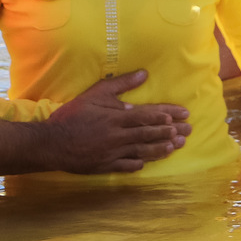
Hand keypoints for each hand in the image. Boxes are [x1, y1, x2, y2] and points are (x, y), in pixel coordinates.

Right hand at [47, 70, 191, 173]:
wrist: (52, 142)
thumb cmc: (73, 115)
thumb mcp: (96, 93)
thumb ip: (121, 84)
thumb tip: (144, 73)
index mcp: (118, 118)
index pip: (149, 115)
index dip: (167, 115)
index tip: (183, 115)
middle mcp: (120, 137)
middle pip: (151, 134)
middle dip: (171, 132)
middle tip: (188, 132)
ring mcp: (114, 153)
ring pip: (143, 152)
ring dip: (161, 149)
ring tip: (175, 147)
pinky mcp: (105, 166)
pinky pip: (126, 166)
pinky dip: (137, 164)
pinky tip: (146, 164)